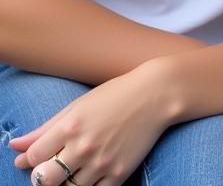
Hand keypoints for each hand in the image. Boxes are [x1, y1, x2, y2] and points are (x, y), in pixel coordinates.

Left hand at [10, 61, 173, 185]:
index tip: (39, 156)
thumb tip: (15, 148)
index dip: (31, 159)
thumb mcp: (79, 105)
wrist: (158, 94)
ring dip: (66, 182)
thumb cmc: (117, 95)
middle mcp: (84, 146)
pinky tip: (93, 171)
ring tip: (77, 166)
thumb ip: (45, 129)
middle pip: (44, 179)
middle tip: (53, 167)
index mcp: (71, 126)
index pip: (34, 157)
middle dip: (43, 177)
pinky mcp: (119, 173)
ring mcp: (102, 162)